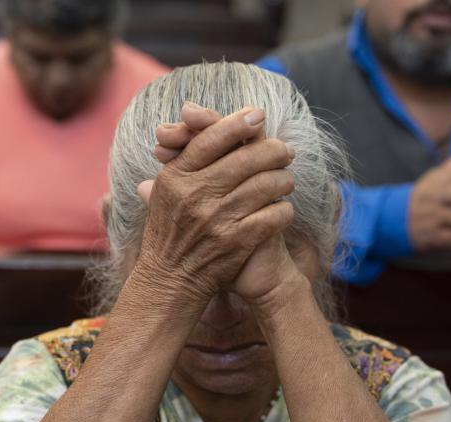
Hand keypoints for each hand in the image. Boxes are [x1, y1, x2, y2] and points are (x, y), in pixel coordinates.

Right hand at [142, 103, 299, 307]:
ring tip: (287, 179)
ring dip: (283, 179)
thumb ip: (180, 157)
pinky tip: (284, 208)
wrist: (170, 279)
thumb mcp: (163, 191)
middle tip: (285, 150)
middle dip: (273, 150)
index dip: (237, 124)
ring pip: (265, 185)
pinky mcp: (237, 242)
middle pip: (245, 159)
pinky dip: (284, 209)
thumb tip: (194, 112)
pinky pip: (273, 216)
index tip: (258, 115)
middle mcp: (196, 195)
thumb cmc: (169, 230)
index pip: (210, 139)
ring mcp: (218, 219)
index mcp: (176, 177)